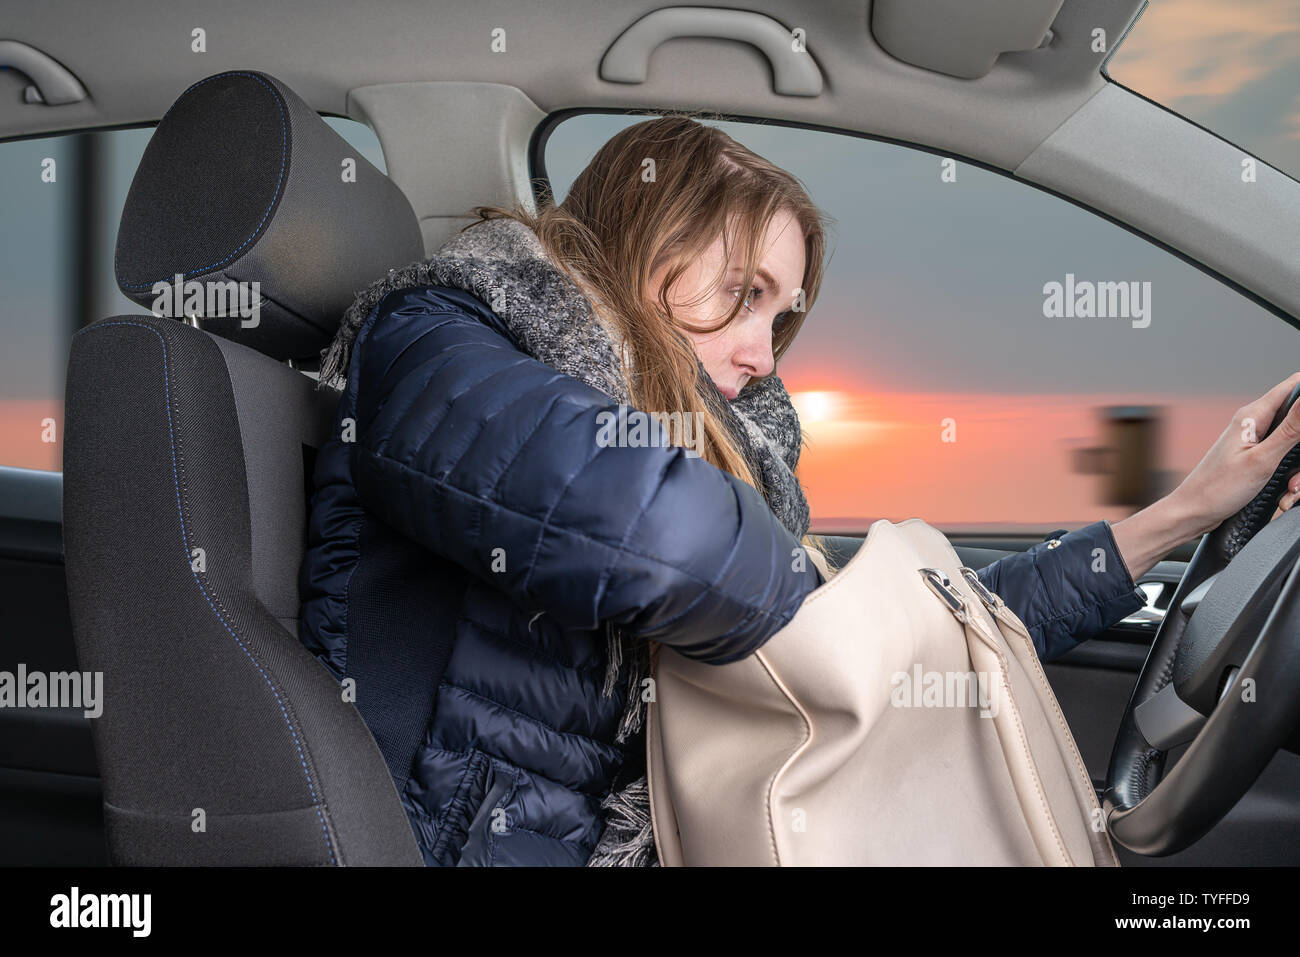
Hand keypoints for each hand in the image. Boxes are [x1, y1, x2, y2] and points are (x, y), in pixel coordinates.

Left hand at [1173, 372, 1299, 534]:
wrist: (1194, 513)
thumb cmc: (1218, 488)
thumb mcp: (1262, 459)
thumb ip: (1291, 428)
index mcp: (1254, 415)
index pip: (1295, 386)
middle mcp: (1255, 423)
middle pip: (1299, 422)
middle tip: (1296, 477)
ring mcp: (1256, 441)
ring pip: (1296, 447)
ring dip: (1297, 471)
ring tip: (1288, 489)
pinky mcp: (1257, 458)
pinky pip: (1284, 463)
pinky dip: (1287, 480)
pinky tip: (1282, 495)